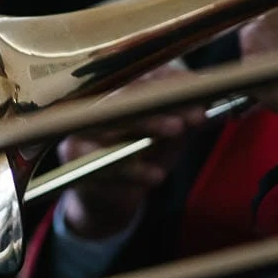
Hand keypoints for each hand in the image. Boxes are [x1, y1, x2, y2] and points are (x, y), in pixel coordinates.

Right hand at [56, 65, 206, 239]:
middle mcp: (96, 104)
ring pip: (115, 120)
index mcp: (118, 95)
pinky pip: (105, 159)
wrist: (108, 200)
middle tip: (193, 112)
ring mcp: (81, 126)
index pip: (143, 78)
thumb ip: (181, 122)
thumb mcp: (165, 141)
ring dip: (149, 124)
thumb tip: (203, 106)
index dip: (171, 80)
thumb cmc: (138, 161)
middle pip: (128, 93)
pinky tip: (157, 176)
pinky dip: (134, 169)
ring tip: (178, 131)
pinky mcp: (73, 154)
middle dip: (163, 101)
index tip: (199, 88)